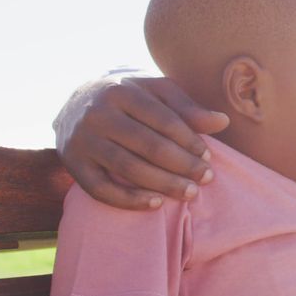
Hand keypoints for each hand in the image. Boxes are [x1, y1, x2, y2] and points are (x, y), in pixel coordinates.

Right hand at [55, 76, 228, 209]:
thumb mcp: (157, 92)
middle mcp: (98, 114)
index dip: (190, 141)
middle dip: (182, 165)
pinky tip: (156, 203)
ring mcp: (82, 140)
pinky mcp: (73, 163)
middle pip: (148, 146)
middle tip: (206, 179)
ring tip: (189, 193)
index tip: (208, 157)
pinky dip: (130, 200)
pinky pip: (101, 189)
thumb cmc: (129, 96)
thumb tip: (223, 122)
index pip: (164, 120)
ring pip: (127, 168)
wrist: (77, 101)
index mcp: (122, 91)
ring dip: (163, 184)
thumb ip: (187, 107)